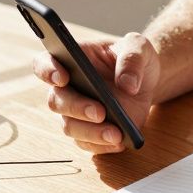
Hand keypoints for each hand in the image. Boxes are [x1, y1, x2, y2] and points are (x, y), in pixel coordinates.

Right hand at [33, 32, 159, 153]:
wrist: (148, 81)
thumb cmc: (136, 58)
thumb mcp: (140, 47)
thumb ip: (133, 59)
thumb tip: (127, 85)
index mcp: (73, 59)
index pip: (45, 63)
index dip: (47, 71)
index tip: (62, 78)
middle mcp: (68, 87)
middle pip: (56, 100)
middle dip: (76, 107)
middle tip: (100, 112)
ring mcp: (77, 111)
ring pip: (70, 126)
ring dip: (91, 132)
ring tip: (116, 134)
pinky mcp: (90, 130)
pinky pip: (87, 143)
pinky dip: (102, 145)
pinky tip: (120, 142)